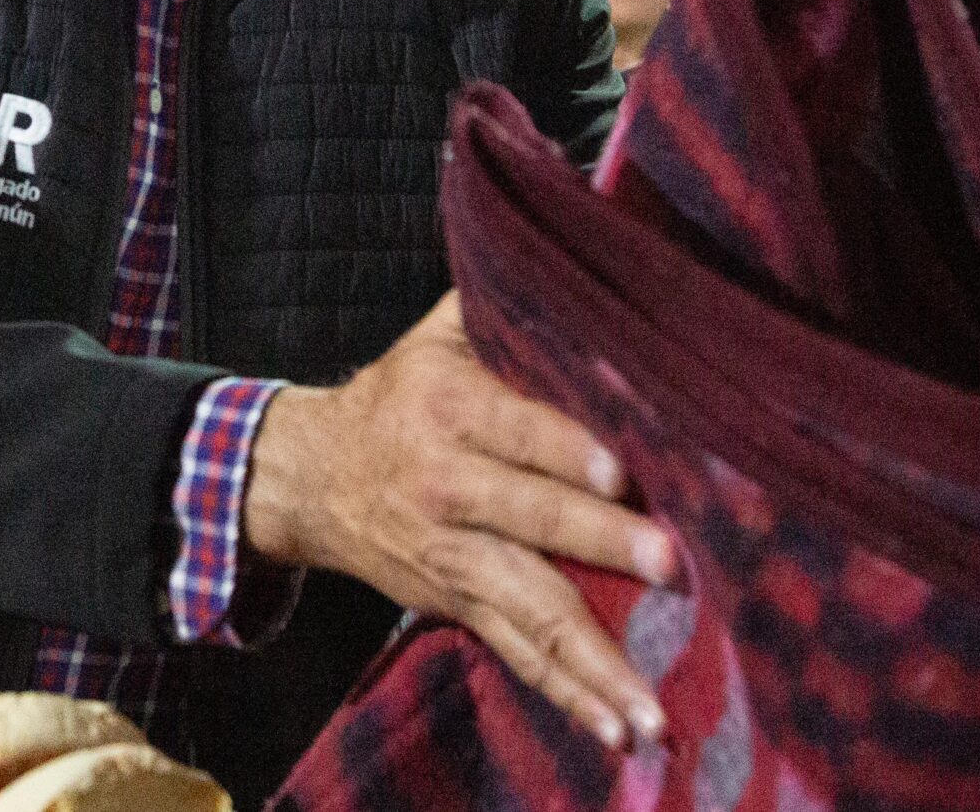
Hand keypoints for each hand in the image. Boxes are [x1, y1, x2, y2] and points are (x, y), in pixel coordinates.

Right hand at [243, 291, 677, 750]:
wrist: (309, 474)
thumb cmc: (404, 387)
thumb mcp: (442, 328)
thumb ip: (511, 297)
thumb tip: (588, 245)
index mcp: (447, 406)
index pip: (515, 429)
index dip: (566, 450)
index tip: (624, 470)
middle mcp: (447, 487)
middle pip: (529, 521)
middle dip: (599, 544)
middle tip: (670, 567)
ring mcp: (451, 557)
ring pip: (528, 608)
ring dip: (592, 660)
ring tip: (651, 707)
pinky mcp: (457, 604)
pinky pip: (517, 654)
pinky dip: (568, 696)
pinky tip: (619, 734)